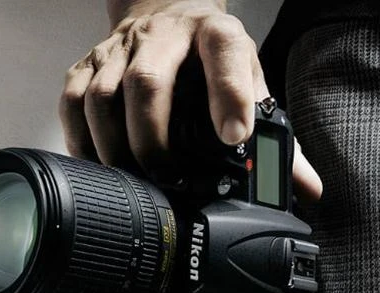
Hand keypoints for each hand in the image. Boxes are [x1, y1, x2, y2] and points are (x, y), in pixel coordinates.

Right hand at [59, 0, 321, 200]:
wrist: (168, 15)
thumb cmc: (210, 57)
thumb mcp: (249, 81)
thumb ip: (274, 132)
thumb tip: (306, 188)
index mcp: (215, 35)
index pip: (224, 54)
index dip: (229, 94)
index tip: (234, 136)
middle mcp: (163, 36)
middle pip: (147, 81)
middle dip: (152, 138)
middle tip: (165, 178)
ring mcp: (120, 48)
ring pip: (102, 95)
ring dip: (113, 146)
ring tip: (128, 180)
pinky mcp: (88, 62)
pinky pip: (73, 102)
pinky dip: (81, 140)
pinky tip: (97, 164)